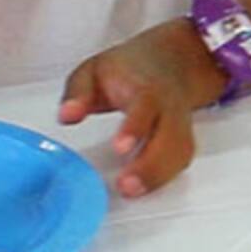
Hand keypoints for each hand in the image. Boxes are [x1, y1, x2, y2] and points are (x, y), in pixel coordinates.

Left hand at [59, 21, 225, 196]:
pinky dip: (165, 178)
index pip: (145, 106)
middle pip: (170, 137)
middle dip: (151, 166)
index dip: (135, 127)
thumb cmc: (131, 69)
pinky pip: (180, 161)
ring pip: (179, 153)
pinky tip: (146, 187)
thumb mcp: (95, 70)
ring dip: (158, 177)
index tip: (120, 148)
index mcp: (146, 88)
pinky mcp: (183, 140)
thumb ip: (78, 92)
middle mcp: (168, 107)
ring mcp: (180, 125)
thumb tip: (67, 116)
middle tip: (126, 185)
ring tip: (131, 191)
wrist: (171, 60)